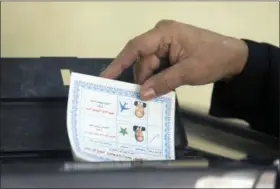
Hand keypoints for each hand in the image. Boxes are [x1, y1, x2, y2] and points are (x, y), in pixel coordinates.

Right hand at [100, 20, 248, 99]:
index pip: (136, 48)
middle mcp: (161, 36)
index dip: (119, 63)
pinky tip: (159, 89)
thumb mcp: (188, 72)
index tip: (106, 78)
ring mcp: (165, 44)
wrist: (233, 58)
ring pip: (149, 66)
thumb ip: (163, 82)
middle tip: (142, 99)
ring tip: (155, 95)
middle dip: (143, 79)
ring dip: (151, 81)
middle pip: (143, 60)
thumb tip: (142, 94)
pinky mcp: (169, 53)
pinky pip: (157, 67)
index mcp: (164, 33)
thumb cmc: (213, 59)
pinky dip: (157, 79)